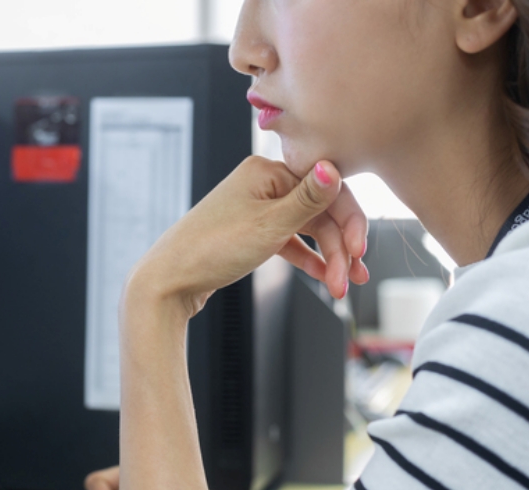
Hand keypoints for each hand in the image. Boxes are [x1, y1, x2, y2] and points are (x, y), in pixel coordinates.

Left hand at [126, 157, 367, 314]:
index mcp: (266, 170)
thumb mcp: (268, 225)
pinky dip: (308, 259)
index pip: (325, 188)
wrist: (168, 283)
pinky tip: (326, 277)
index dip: (348, 220)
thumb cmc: (211, 251)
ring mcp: (255, 209)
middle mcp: (261, 184)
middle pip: (318, 210)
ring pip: (306, 229)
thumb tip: (334, 165)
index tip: (360, 251)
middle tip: (354, 277)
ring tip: (344, 285)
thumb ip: (307, 200)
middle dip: (339, 246)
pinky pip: (289, 242)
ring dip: (329, 257)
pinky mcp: (250, 233)